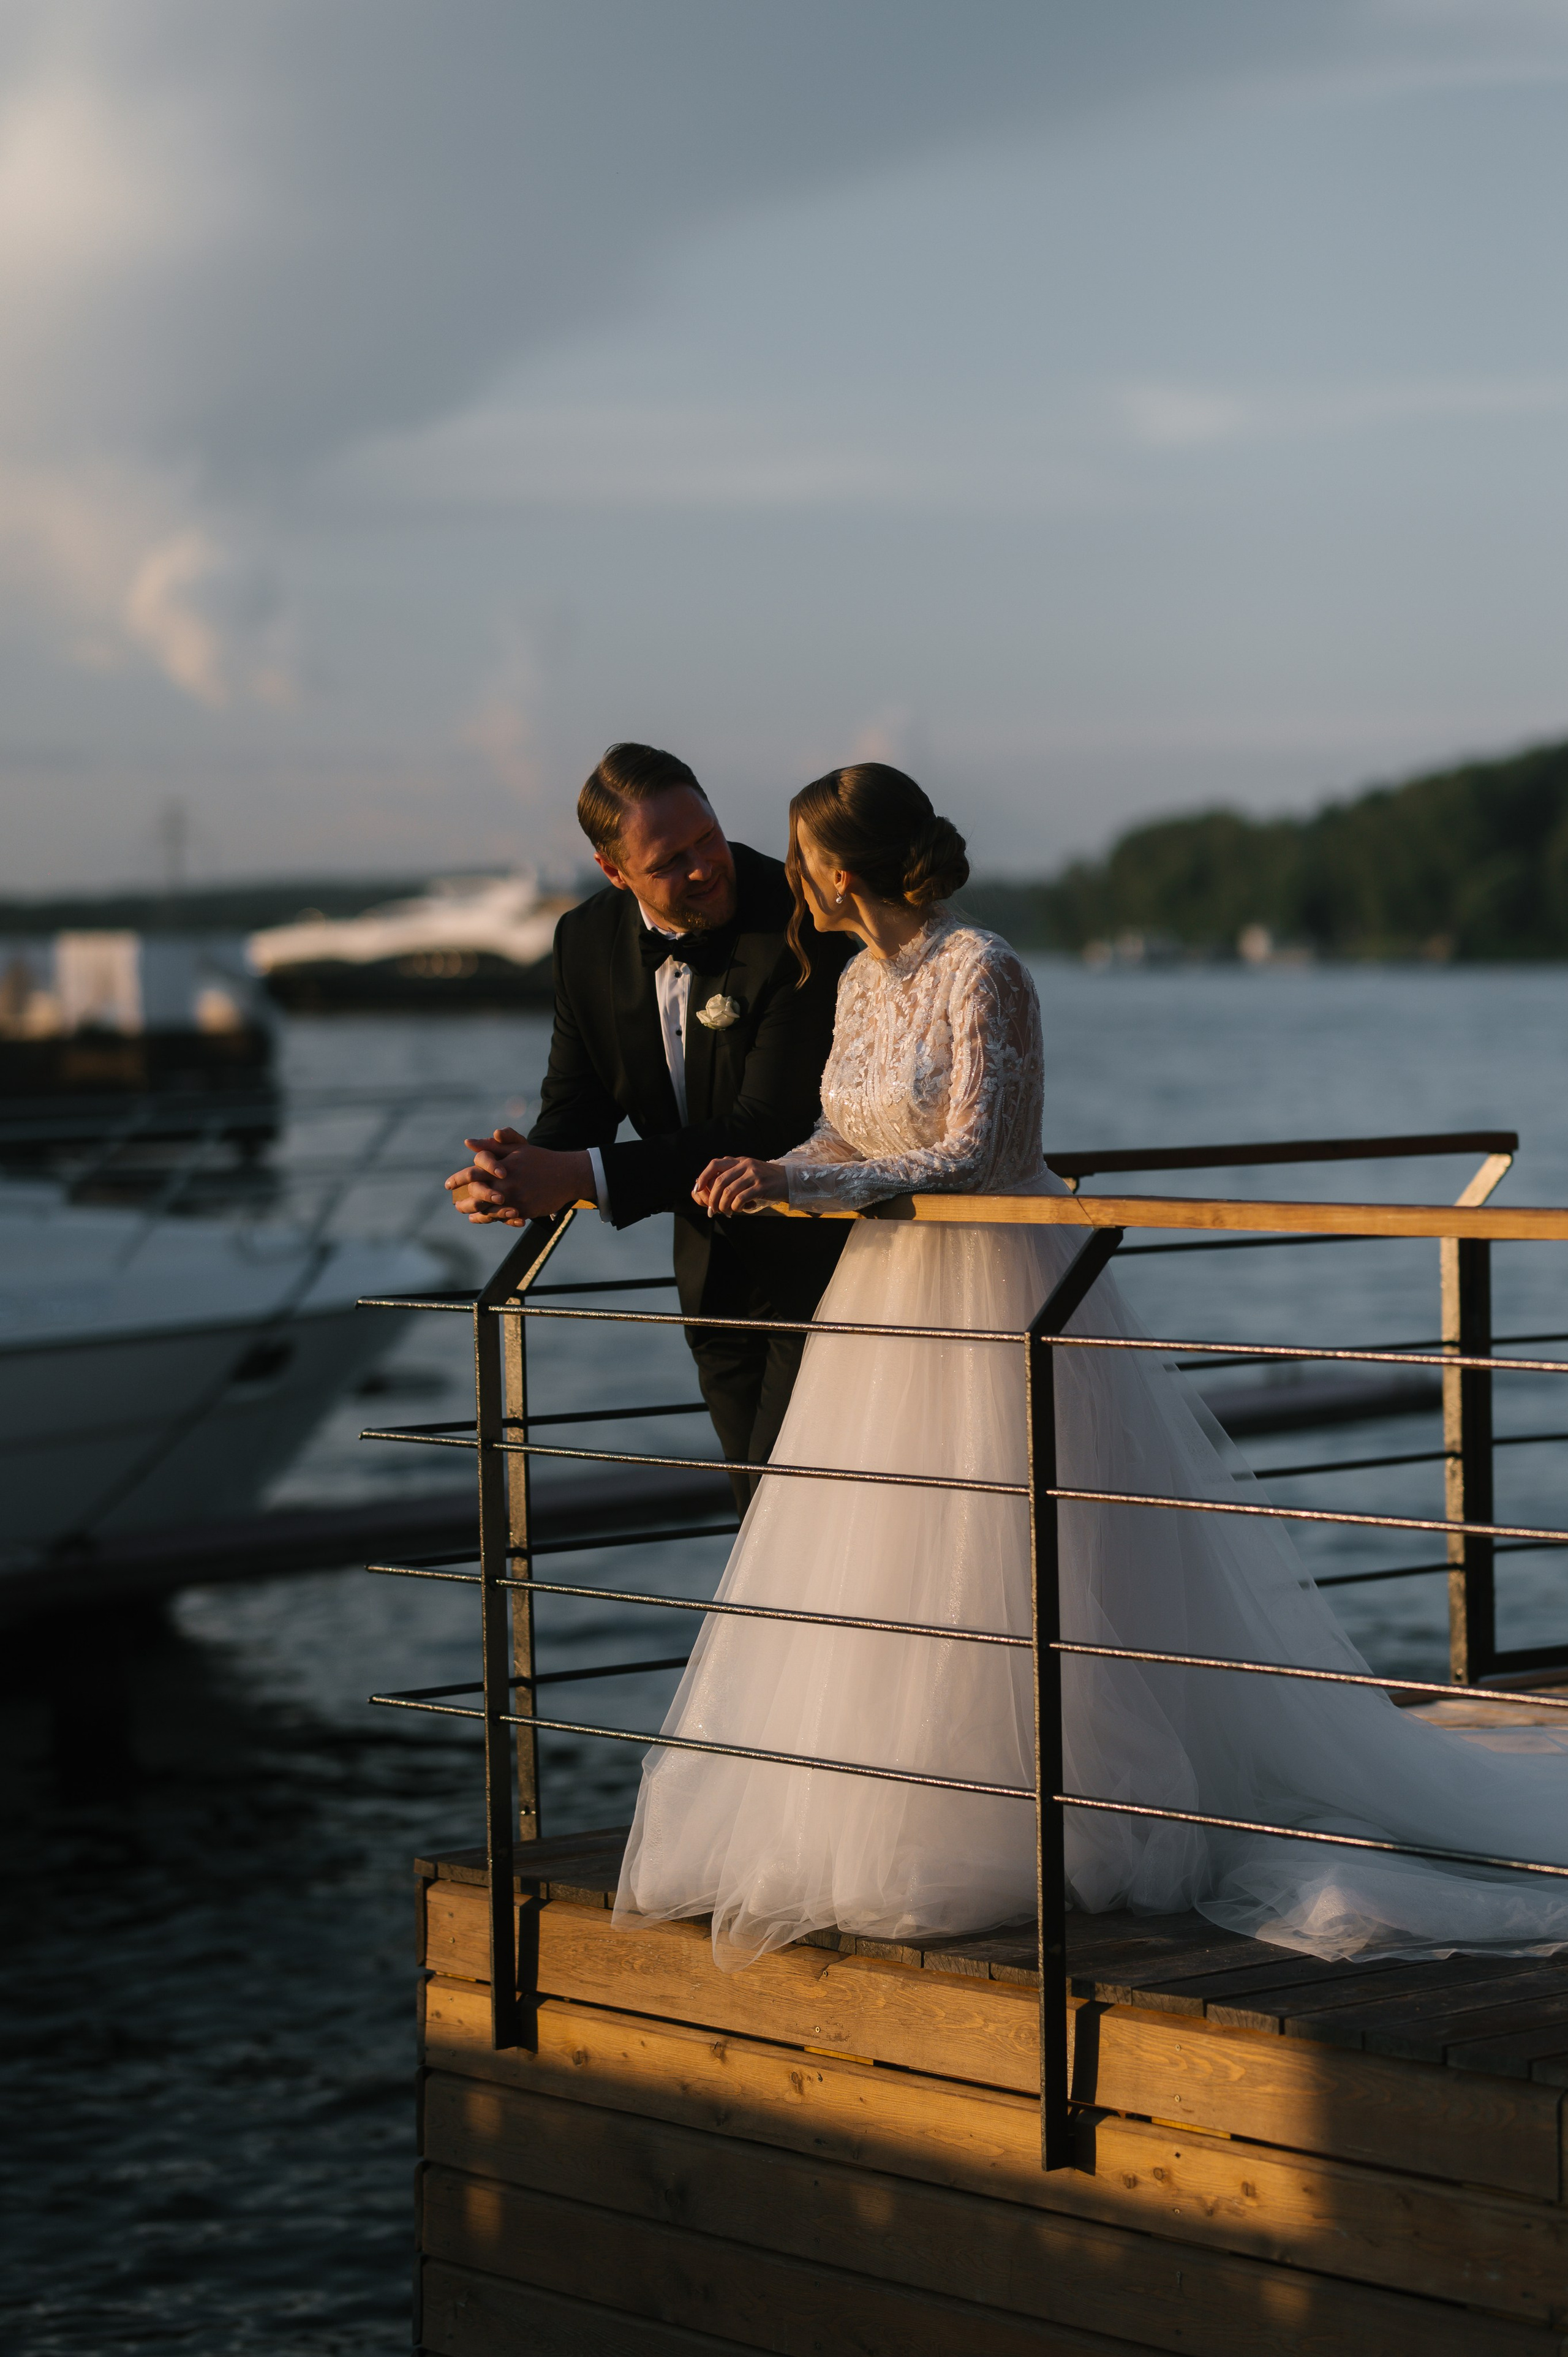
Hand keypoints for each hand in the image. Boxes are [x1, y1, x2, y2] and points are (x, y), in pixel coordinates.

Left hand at [444, 1128, 592, 1223]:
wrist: (568, 1175)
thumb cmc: (540, 1159)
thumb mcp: (517, 1148)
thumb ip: (492, 1146)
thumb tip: (468, 1143)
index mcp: (502, 1167)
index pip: (472, 1173)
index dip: (457, 1180)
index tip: (448, 1185)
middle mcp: (506, 1184)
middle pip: (476, 1196)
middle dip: (463, 1202)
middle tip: (456, 1205)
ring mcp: (515, 1199)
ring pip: (487, 1210)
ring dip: (475, 1213)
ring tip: (468, 1214)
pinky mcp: (524, 1211)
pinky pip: (503, 1218)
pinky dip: (491, 1219)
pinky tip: (484, 1218)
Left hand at [693, 1155, 788, 1214]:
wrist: (791, 1180)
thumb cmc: (768, 1179)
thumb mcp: (750, 1171)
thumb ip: (734, 1174)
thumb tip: (712, 1188)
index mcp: (740, 1161)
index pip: (715, 1164)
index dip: (703, 1176)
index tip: (697, 1189)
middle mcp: (745, 1165)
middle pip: (720, 1181)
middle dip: (712, 1198)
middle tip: (712, 1209)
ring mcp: (754, 1174)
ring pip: (729, 1192)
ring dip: (723, 1205)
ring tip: (725, 1211)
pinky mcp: (761, 1186)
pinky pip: (741, 1198)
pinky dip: (736, 1207)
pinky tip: (739, 1210)